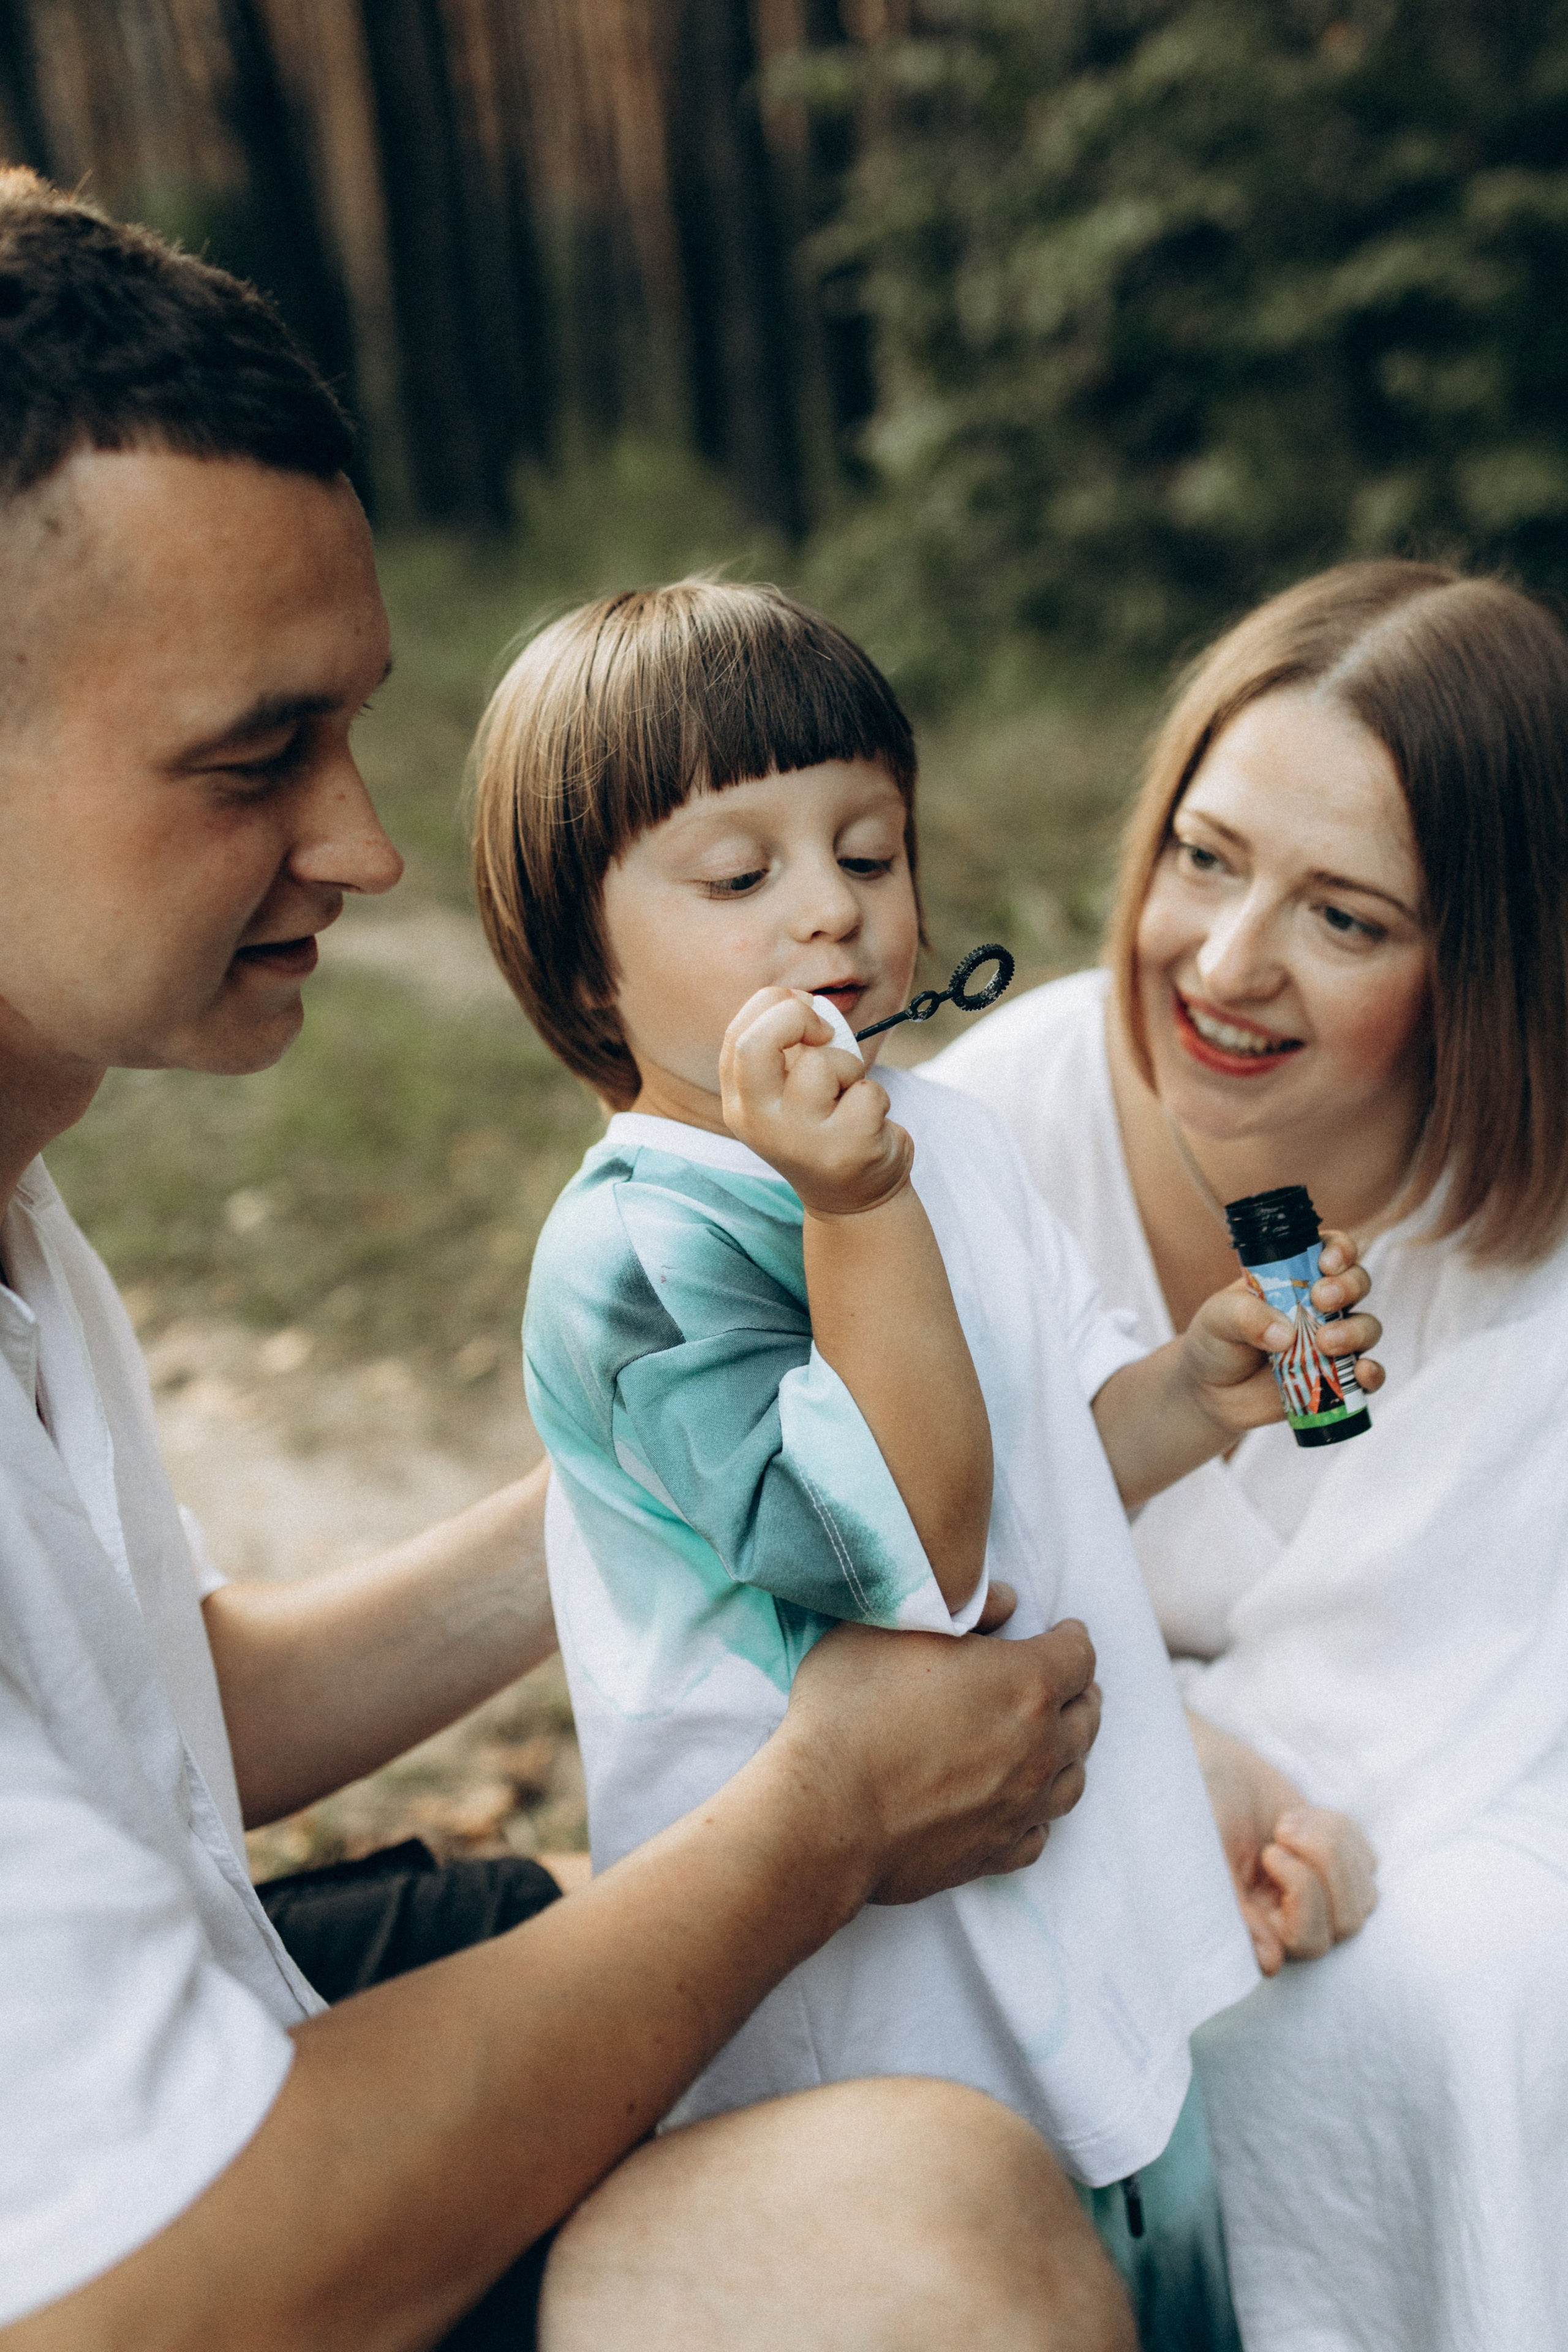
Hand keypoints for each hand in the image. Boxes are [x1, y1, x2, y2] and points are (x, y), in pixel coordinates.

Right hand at [719, 987, 911, 1215]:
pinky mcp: (846, 1148)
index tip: (807, 1013)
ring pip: (822, 1063)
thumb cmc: (822, 1128)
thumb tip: (804, 1000)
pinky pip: (868, 1091)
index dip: (777, 1006)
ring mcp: (800, 1139)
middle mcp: (759, 1123)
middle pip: (756, 1043)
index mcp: (739, 1103)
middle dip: (797, 1016)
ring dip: (849, 1066)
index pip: (739, 1032)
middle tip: (825, 1033)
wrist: (853, 1200)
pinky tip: (870, 1124)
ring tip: (849, 1095)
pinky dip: (878, 1097)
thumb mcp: (788, 1092)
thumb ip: (784, 1048)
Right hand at [781, 1612, 1101, 1905]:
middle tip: (1066, 1684)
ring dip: (1068, 1753)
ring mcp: (1020, 1809)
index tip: (1062, 1631)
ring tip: (1053, 1741)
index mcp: (1026, 1685)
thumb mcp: (896, 1627)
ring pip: (1071, 1779)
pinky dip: (1038, 1815)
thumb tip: (1006, 1605)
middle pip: (1086, 1717)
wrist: (823, 1814)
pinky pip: (1038, 1836)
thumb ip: (966, 1608)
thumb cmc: (852, 1709)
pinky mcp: (993, 1855)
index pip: (1079, 1655)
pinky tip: (1021, 1806)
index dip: (1072, 1637)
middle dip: (1080, 1693)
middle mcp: (1038, 1750)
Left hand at [1181, 1229, 1383, 1436]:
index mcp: (1294, 1277)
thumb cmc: (1216, 1343)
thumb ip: (1244, 1317)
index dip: (1339, 1250)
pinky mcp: (1337, 1377)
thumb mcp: (1217, 1319)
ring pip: (1367, 1326)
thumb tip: (1285, 1334)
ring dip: (1355, 1331)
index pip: (1330, 1250)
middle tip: (1321, 1301)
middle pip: (1357, 1282)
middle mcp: (1320, 1305)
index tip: (1326, 1263)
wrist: (1212, 1393)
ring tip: (1326, 1344)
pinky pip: (1368, 1373)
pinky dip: (1372, 1373)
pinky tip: (1362, 1374)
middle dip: (1348, 1287)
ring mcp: (1332, 1340)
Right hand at [1188, 1710, 1377, 1973]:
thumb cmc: (1203, 1814)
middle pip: (1345, 1924)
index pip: (1305, 1944)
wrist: (1214, 1771)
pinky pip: (1368, 1864)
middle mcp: (1292, 1924)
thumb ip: (1237, 1911)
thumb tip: (1270, 1964)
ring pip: (1364, 1898)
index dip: (1302, 1901)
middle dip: (1320, 1867)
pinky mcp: (1342, 1868)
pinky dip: (1341, 1832)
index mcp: (1257, 1929)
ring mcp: (1323, 1899)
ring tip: (1287, 1822)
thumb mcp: (1211, 1856)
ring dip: (1331, 1846)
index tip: (1269, 1853)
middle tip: (1280, 1831)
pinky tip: (1302, 1817)